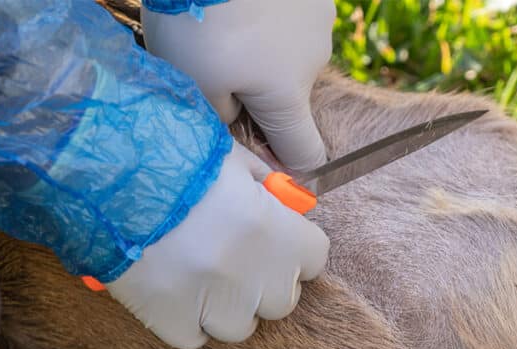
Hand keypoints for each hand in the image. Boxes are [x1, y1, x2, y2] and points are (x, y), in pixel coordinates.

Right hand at [106, 142, 329, 348]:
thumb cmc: (168, 151)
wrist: (98, 167)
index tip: (277, 243)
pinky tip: (172, 291)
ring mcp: (209, 299)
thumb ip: (266, 184)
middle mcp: (249, 270)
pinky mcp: (167, 317)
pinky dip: (186, 320)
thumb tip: (290, 201)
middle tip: (236, 259)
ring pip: (240, 326)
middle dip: (263, 282)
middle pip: (281, 300)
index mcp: (272, 227)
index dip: (295, 249)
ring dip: (225, 306)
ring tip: (200, 276)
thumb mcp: (230, 156)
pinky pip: (194, 337)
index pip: (315, 258)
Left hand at [142, 0, 334, 170]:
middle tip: (215, 64)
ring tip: (225, 24)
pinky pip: (294, 16)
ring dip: (265, 48)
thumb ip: (221, 115)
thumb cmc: (199, 25)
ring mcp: (321, 22)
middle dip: (260, 90)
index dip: (289, 164)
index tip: (267, 159)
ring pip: (292, 52)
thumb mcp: (194, 86)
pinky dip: (271, 15)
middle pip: (291, 96)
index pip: (307, 154)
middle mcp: (315, 64)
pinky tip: (241, 1)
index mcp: (288, 99)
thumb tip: (235, 115)